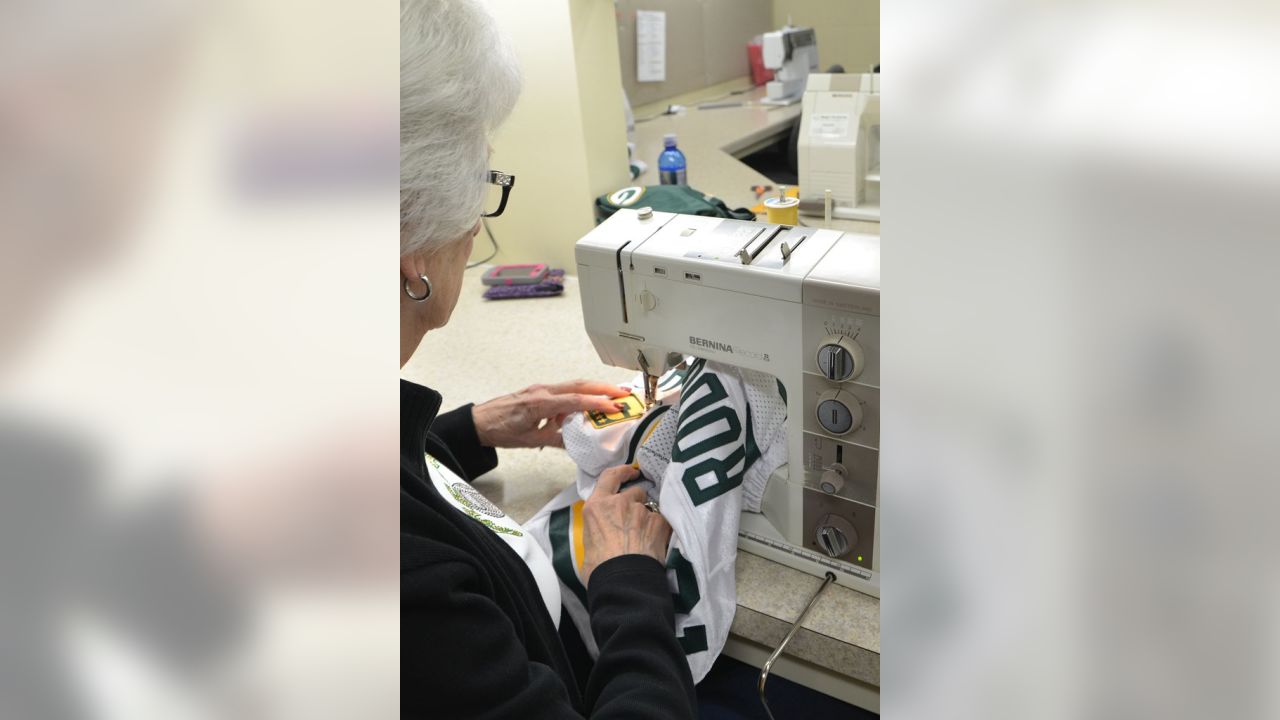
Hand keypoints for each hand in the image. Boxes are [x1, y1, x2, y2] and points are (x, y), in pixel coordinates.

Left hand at [472, 379, 631, 448]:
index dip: (598, 403)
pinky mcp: (539, 392)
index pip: (576, 400)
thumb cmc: (500, 429)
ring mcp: (541, 389)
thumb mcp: (531, 440)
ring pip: (574, 385)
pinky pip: (564, 391)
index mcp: (540, 403)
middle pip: (580, 385)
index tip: (615, 407)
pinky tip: (584, 407)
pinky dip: (579, 395)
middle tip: (624, 393)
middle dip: (604, 388)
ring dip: (594, 389)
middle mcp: (543, 391)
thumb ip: (556, 439)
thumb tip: (577, 443)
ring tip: (612, 396)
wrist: (479, 422)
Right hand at [580, 465, 671, 585]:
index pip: (609, 477)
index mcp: (596, 507)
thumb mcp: (587, 546)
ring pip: (649, 507)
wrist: (623, 583)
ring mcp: (641, 511)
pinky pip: (662, 521)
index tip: (630, 473)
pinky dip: (660, 529)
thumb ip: (596, 533)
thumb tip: (600, 541)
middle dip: (636, 502)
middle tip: (635, 520)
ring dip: (648, 517)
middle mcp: (619, 503)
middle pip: (634, 492)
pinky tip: (657, 543)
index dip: (621, 472)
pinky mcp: (659, 523)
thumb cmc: (599, 570)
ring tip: (646, 537)